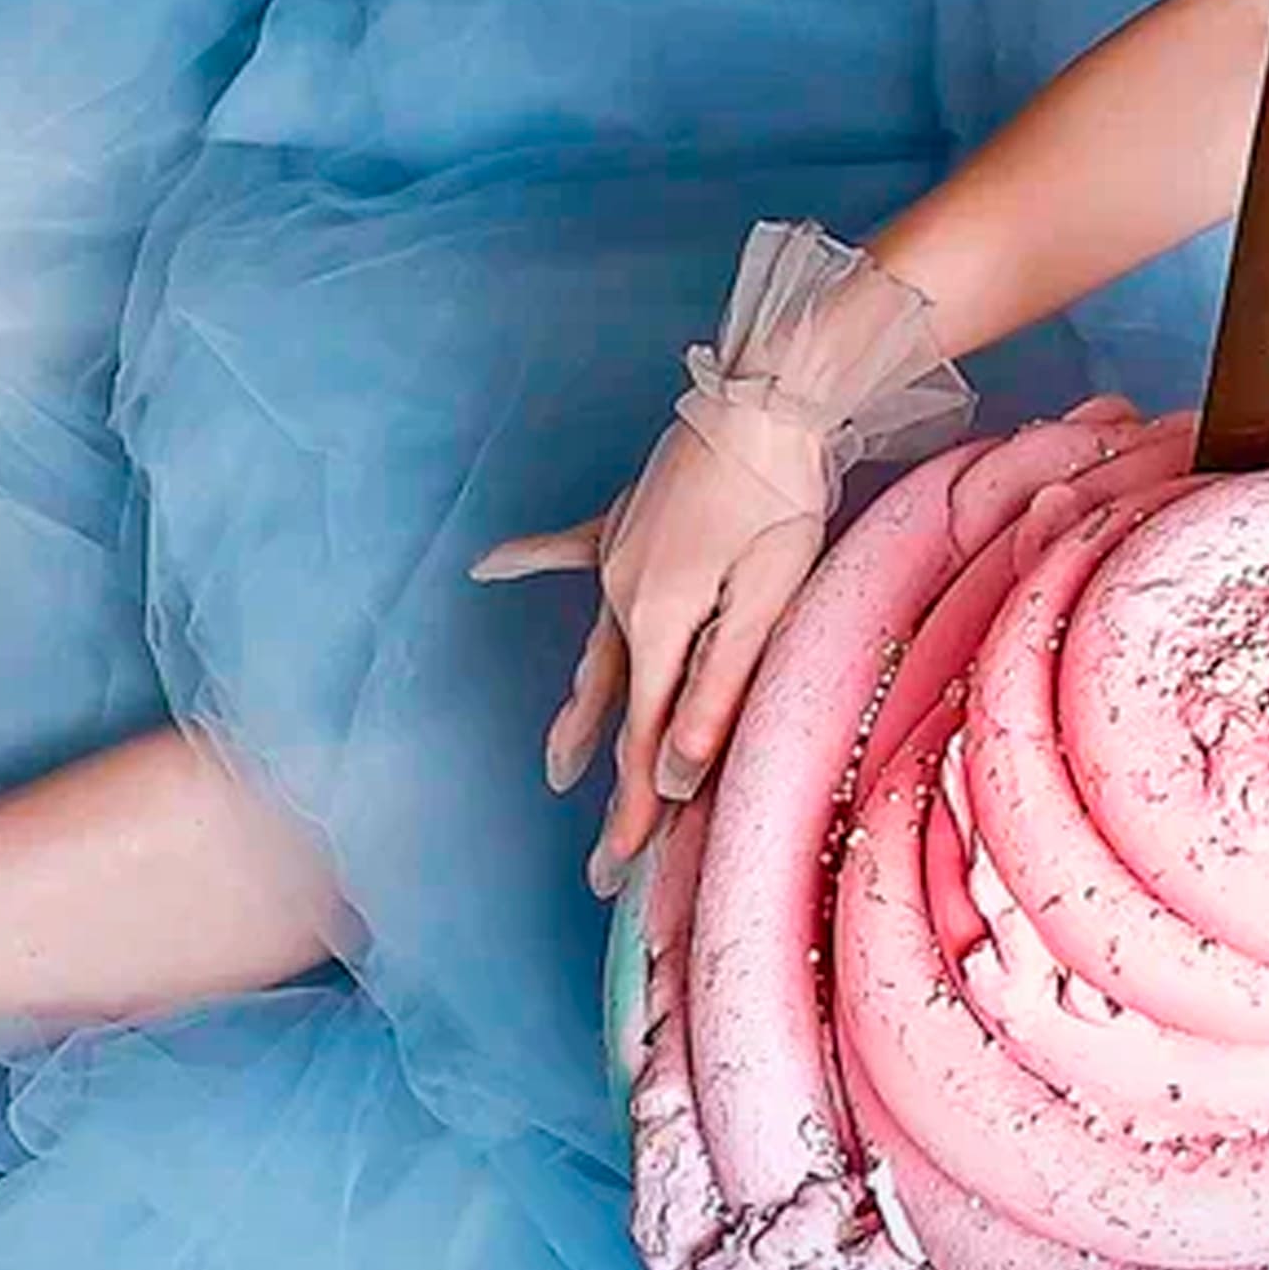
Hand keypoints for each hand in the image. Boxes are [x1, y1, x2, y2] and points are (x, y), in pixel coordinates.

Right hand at [472, 403, 834, 894]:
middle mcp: (621, 596)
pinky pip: (562, 547)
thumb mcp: (761, 603)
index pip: (645, 739)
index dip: (637, 811)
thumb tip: (675, 772)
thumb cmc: (779, 497)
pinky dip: (527, 559)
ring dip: (579, 710)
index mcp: (657, 623)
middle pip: (613, 708)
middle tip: (598, 860)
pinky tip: (489, 568)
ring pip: (593, 650)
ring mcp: (614, 555)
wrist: (764, 396)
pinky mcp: (621, 517)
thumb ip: (716, 688)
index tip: (621, 873)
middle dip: (607, 786)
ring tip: (558, 762)